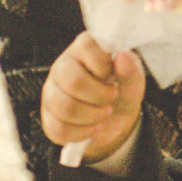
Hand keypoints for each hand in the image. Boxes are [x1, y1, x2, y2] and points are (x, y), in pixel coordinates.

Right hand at [41, 33, 145, 162]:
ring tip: (104, 113)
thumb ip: (131, 70)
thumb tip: (123, 57)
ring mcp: (51, 91)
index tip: (113, 76)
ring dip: (92, 116)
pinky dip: (82, 133)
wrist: (115, 119)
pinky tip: (93, 127)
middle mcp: (63, 65)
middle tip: (112, 97)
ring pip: (65, 108)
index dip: (103, 66)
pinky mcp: (48, 116)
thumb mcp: (133, 81)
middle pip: (73, 81)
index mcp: (84, 48)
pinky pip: (59, 129)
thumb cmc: (121, 90)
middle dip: (100, 96)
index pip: (86, 47)